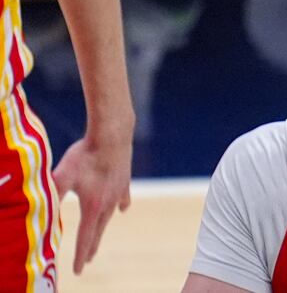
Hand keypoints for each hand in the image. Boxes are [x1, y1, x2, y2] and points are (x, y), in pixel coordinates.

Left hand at [52, 132, 131, 274]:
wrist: (112, 135)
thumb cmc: (85, 155)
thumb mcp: (62, 177)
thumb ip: (53, 196)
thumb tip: (42, 212)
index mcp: (93, 206)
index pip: (85, 237)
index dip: (80, 255)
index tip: (78, 270)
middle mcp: (108, 203)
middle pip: (99, 230)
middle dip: (91, 246)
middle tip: (87, 260)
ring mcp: (119, 192)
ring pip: (110, 216)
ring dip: (103, 228)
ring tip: (99, 236)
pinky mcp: (125, 180)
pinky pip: (123, 199)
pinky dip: (121, 206)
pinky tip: (123, 209)